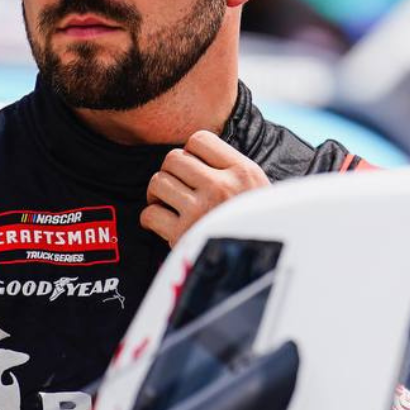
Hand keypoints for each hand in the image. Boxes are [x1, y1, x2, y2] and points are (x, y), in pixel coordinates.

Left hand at [140, 130, 269, 246]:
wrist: (259, 269)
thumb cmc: (257, 228)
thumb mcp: (257, 190)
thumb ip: (231, 169)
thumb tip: (193, 151)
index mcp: (243, 172)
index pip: (199, 140)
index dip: (191, 153)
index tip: (194, 170)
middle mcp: (221, 187)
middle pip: (173, 158)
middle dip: (171, 172)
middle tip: (178, 188)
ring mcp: (200, 210)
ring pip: (158, 181)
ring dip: (158, 193)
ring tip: (169, 203)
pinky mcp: (182, 235)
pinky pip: (150, 213)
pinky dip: (151, 219)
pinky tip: (163, 224)